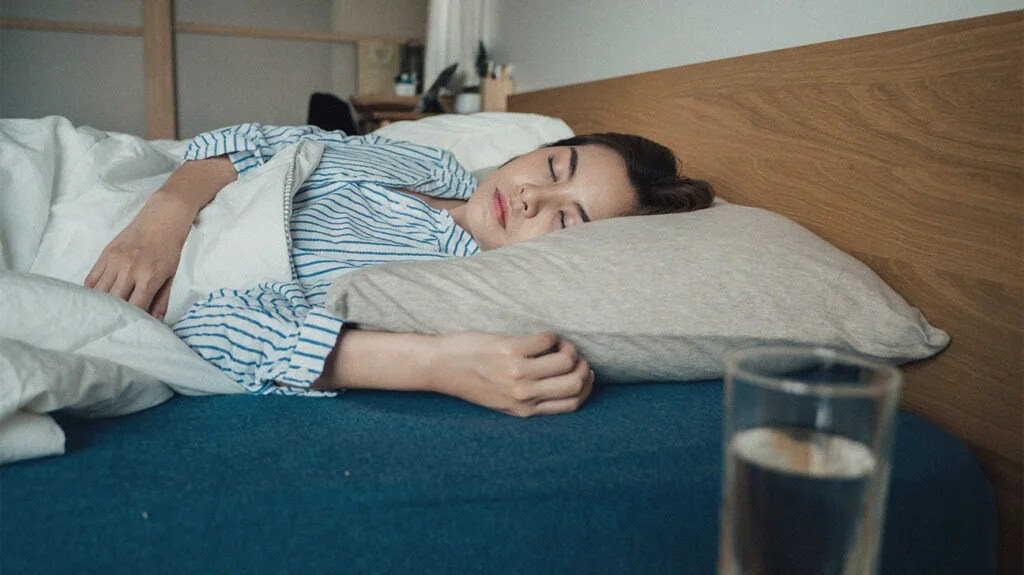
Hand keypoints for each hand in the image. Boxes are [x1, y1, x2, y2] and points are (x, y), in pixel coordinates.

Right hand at [84, 193, 193, 318]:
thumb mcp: (171, 275)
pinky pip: (92, 278)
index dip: (132, 322)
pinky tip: (93, 301)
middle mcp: (129, 269)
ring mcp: (115, 261)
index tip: (130, 330)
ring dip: (99, 306)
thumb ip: (161, 299)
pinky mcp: (105, 254)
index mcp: (149, 276)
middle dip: (113, 317)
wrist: (162, 217)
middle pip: (114, 302)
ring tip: (99, 317)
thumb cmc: (170, 247)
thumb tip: (155, 322)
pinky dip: (91, 292)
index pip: (135, 307)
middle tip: (111, 328)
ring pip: (99, 292)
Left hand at [428, 331, 594, 416]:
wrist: (440, 366)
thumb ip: (529, 398)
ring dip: (569, 348)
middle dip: (583, 366)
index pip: (572, 404)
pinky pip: (547, 341)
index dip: (586, 386)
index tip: (584, 372)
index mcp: (525, 410)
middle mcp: (523, 395)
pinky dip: (551, 336)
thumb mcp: (502, 401)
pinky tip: (541, 336)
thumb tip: (565, 379)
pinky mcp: (510, 351)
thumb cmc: (471, 380)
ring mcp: (517, 373)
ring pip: (566, 362)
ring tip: (557, 344)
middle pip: (575, 383)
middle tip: (573, 355)